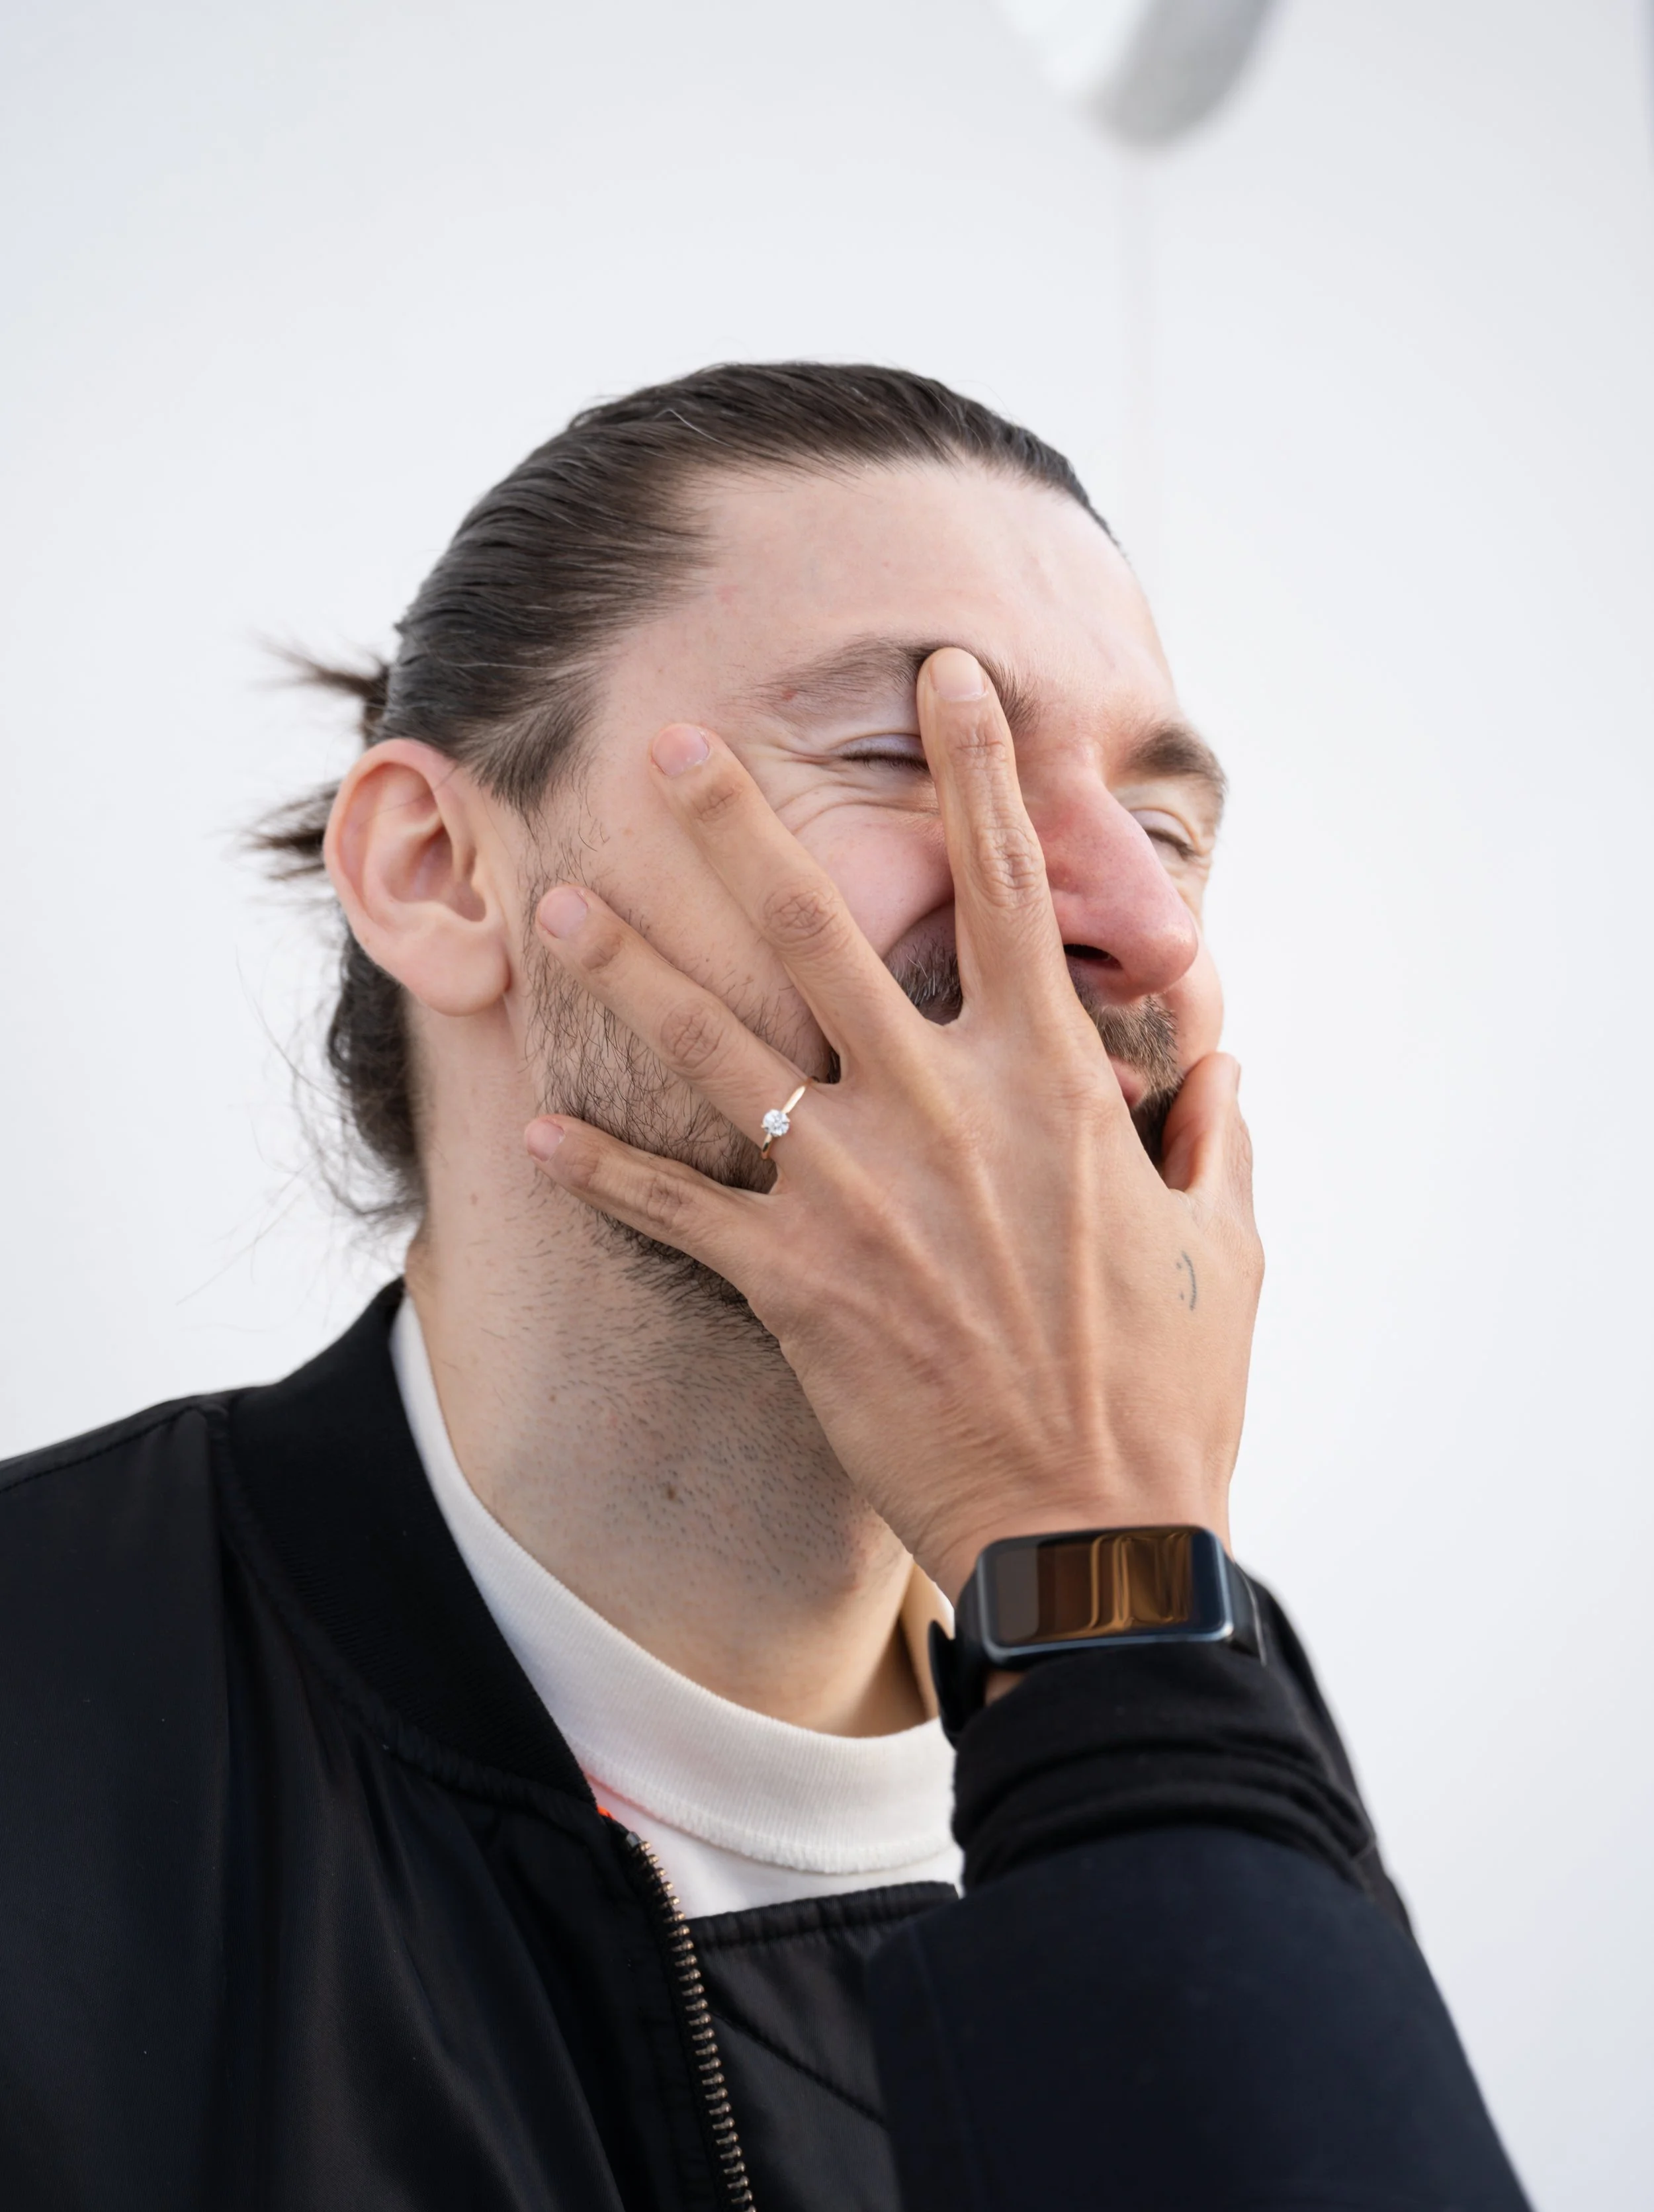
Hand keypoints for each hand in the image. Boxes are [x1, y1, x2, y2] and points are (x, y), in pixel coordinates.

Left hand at [525, 650, 1262, 1601]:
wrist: (1093, 1535)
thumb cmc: (1169, 1390)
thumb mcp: (1226, 1240)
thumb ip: (1210, 1131)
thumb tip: (1219, 1061)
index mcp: (1053, 1081)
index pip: (1013, 888)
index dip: (980, 769)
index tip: (944, 676)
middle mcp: (944, 1110)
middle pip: (823, 930)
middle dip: (739, 826)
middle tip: (669, 742)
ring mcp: (859, 1194)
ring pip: (718, 1050)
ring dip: (629, 970)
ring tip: (552, 903)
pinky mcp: (796, 1284)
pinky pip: (676, 1210)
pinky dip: (601, 1169)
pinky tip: (529, 1125)